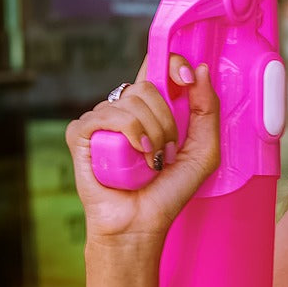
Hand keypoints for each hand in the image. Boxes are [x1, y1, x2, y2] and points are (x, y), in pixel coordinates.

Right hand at [66, 56, 220, 243]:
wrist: (141, 223)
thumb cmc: (168, 191)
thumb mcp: (203, 150)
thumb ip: (207, 110)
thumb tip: (200, 69)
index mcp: (151, 110)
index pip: (156, 67)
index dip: (171, 63)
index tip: (187, 78)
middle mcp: (123, 110)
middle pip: (148, 86)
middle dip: (168, 121)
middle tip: (168, 151)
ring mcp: (100, 120)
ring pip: (131, 100)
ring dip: (153, 133)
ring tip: (151, 160)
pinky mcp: (81, 133)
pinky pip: (108, 114)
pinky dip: (130, 134)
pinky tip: (134, 155)